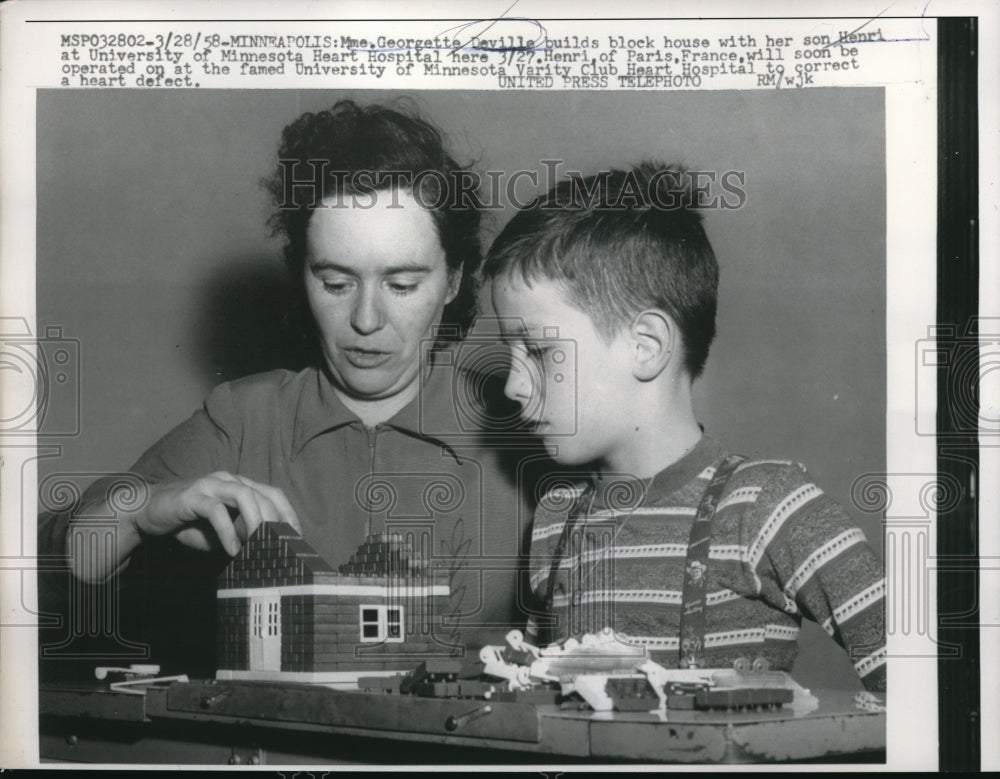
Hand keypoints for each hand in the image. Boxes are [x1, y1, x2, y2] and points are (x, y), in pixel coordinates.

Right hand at [131, 472, 301, 555]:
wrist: (148, 513)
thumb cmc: (188, 524)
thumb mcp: (221, 534)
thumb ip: (241, 537)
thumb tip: (265, 553)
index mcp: (239, 485)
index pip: (273, 493)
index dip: (288, 513)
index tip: (297, 537)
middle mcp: (228, 480)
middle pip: (263, 494)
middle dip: (277, 520)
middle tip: (282, 545)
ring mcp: (210, 484)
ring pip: (244, 495)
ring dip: (257, 521)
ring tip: (261, 544)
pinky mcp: (192, 496)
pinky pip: (216, 510)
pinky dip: (228, 531)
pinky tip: (232, 550)